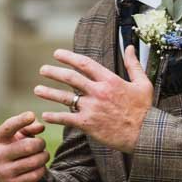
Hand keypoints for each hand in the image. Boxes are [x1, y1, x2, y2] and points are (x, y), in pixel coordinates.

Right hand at [0, 113, 47, 181]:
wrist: (6, 177)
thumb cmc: (15, 149)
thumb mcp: (19, 136)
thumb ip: (29, 127)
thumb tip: (40, 126)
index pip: (8, 127)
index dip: (20, 120)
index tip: (31, 115)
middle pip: (28, 146)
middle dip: (41, 144)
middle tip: (42, 144)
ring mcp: (3, 171)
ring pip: (34, 161)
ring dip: (44, 157)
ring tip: (43, 155)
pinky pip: (36, 174)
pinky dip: (42, 169)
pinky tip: (39, 167)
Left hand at [35, 46, 152, 152]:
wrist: (145, 134)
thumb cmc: (145, 110)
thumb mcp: (142, 83)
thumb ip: (133, 64)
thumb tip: (129, 47)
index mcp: (110, 80)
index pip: (85, 64)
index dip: (69, 57)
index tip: (57, 54)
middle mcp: (98, 92)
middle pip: (71, 78)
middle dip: (54, 72)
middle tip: (43, 70)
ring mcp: (92, 108)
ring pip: (65, 98)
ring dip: (49, 93)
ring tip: (37, 90)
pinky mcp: (88, 124)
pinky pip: (67, 119)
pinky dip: (54, 117)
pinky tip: (45, 116)